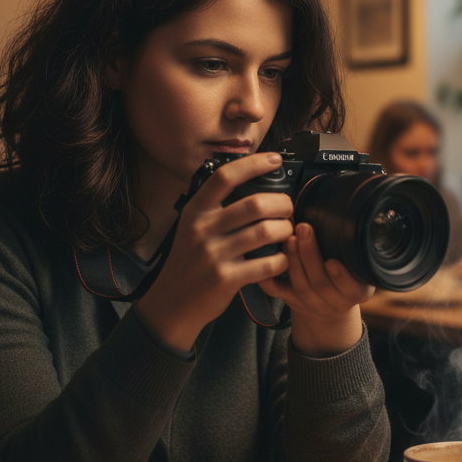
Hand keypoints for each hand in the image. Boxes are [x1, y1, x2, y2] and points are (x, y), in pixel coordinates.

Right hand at [137, 152, 294, 351]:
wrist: (172, 302)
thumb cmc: (190, 260)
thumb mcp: (192, 226)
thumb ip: (216, 207)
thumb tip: (254, 182)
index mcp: (196, 210)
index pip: (226, 176)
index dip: (254, 164)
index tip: (275, 160)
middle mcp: (203, 228)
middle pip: (255, 204)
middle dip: (282, 203)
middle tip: (288, 208)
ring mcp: (214, 254)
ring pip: (266, 232)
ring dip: (285, 230)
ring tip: (287, 232)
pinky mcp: (226, 279)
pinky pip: (267, 263)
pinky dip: (281, 259)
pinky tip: (281, 258)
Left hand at [260, 223, 371, 357]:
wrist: (331, 299)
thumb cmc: (348, 269)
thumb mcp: (359, 262)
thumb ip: (355, 247)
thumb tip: (348, 211)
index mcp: (357, 292)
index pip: (352, 288)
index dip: (341, 277)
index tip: (331, 261)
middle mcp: (336, 303)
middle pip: (321, 284)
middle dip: (310, 255)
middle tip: (303, 228)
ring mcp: (312, 304)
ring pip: (300, 286)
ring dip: (293, 260)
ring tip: (288, 237)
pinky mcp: (292, 301)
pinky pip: (277, 292)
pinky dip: (269, 277)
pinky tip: (264, 256)